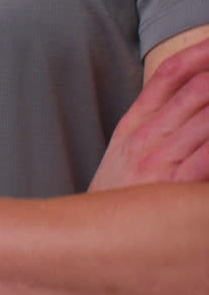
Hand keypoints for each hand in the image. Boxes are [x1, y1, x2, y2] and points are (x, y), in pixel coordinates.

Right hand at [90, 38, 208, 190]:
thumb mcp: (126, 150)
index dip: (200, 53)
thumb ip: (154, 120)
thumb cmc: (120, 196)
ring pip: (208, 114)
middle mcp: (148, 135)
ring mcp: (161, 159)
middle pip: (197, 88)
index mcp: (135, 122)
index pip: (170, 73)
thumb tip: (192, 96)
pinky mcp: (176, 186)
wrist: (95, 241)